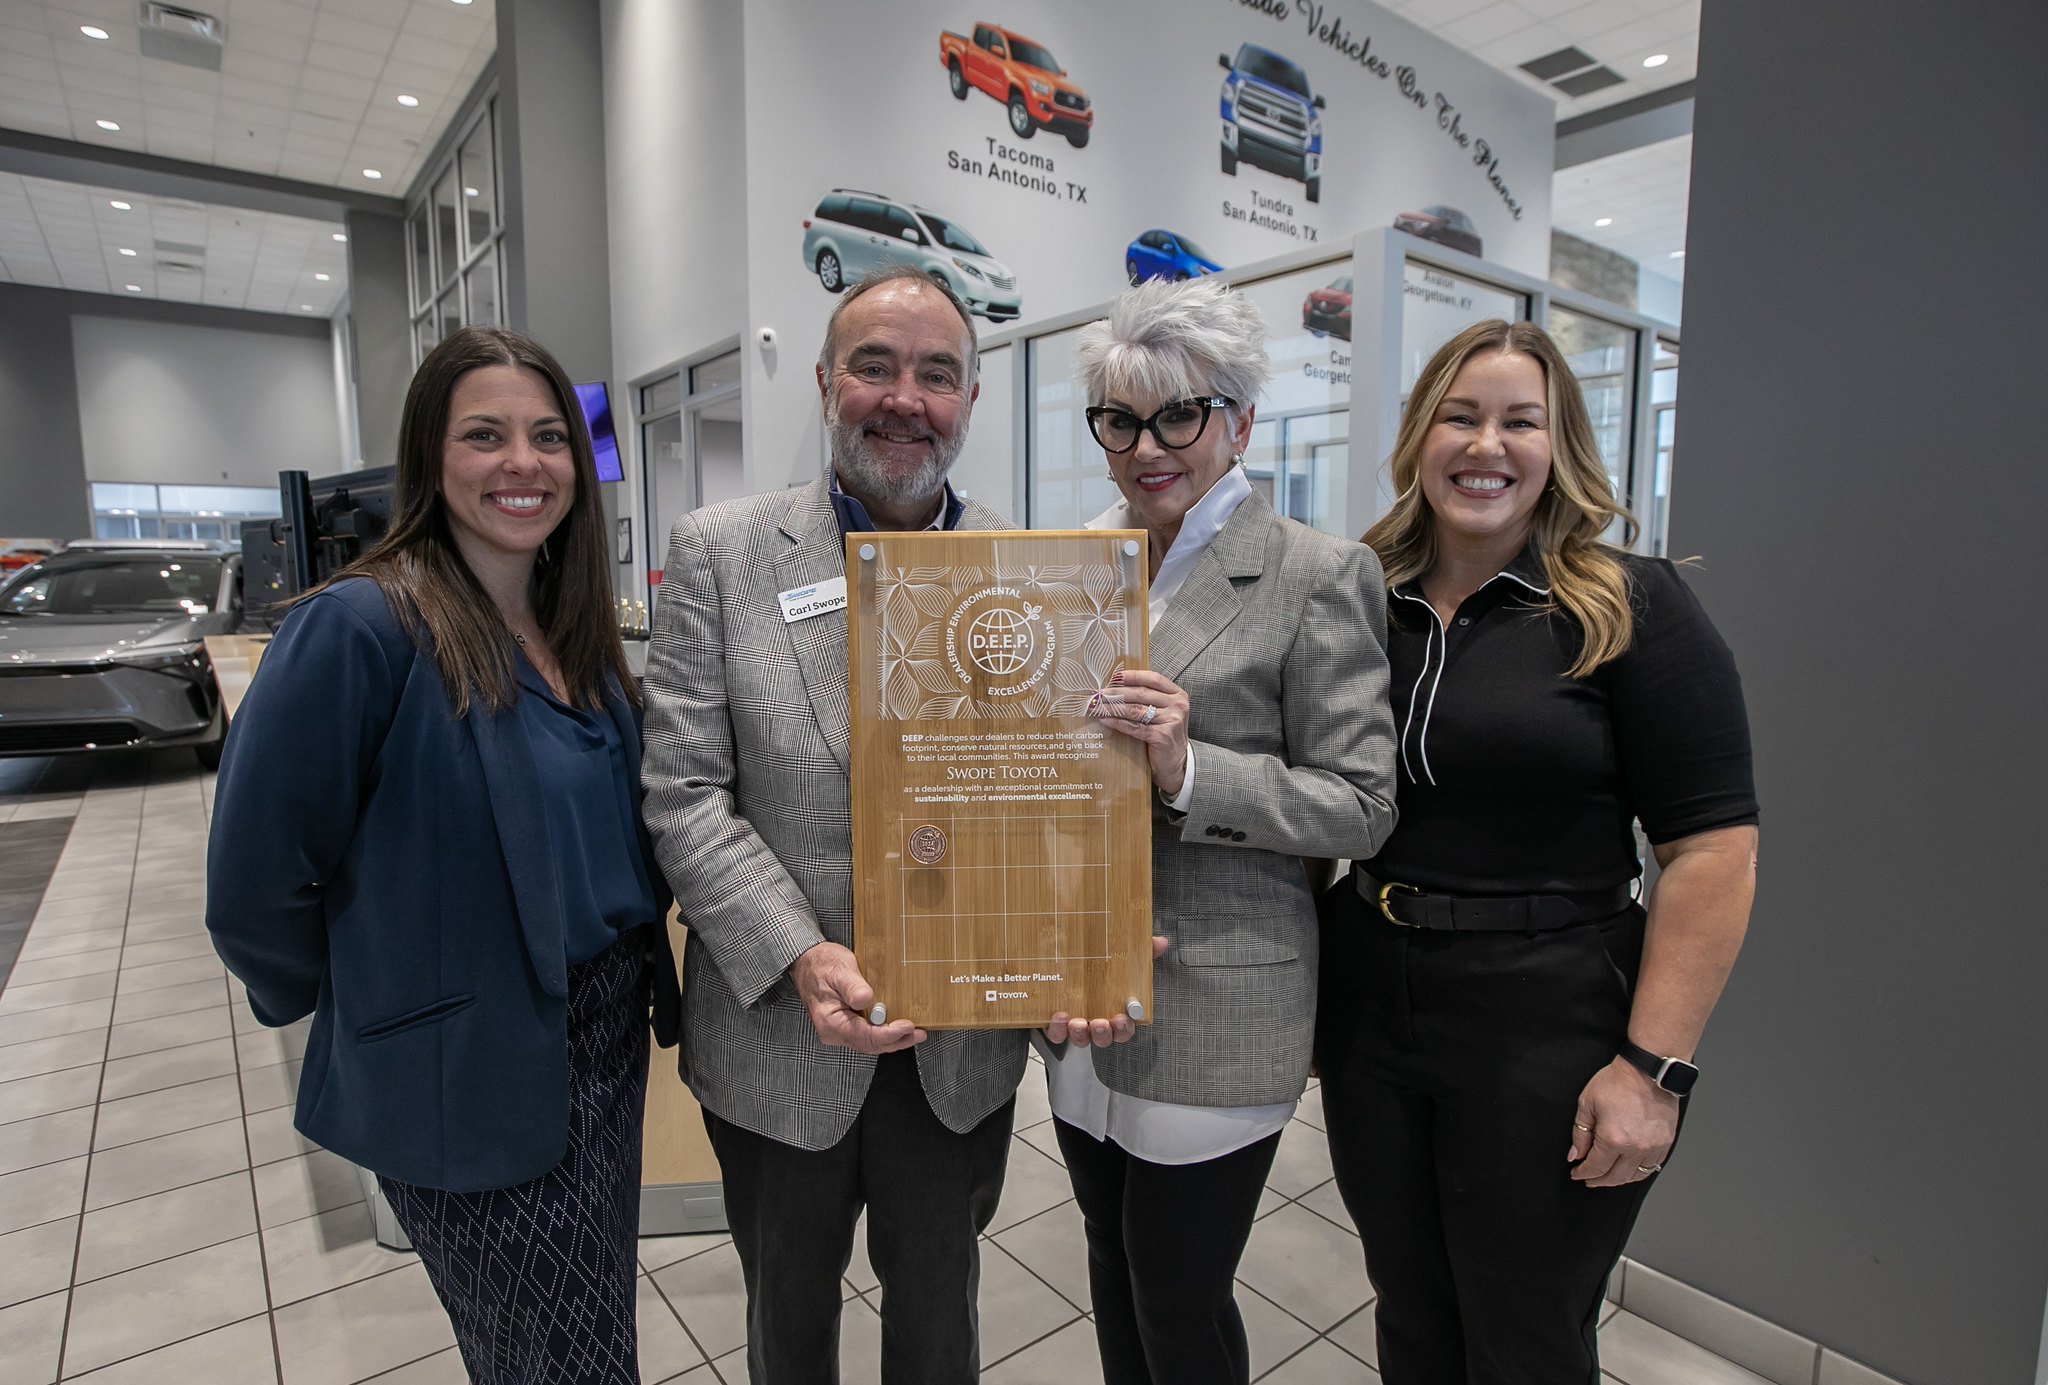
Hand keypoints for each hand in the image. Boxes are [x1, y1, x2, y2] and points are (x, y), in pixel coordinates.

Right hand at [790, 941, 925, 1053]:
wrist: (807, 961)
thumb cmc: (821, 964)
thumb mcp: (839, 970)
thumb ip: (852, 987)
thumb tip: (866, 1000)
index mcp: (831, 1022)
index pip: (865, 1036)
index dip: (889, 1034)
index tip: (908, 1026)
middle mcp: (834, 1031)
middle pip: (870, 1044)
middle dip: (896, 1041)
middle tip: (918, 1034)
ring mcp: (840, 1029)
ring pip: (870, 1042)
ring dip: (893, 1039)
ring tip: (914, 1033)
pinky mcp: (846, 1023)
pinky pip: (867, 1034)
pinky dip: (884, 1032)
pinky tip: (898, 1027)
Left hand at [1044, 936, 1167, 1046]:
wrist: (1055, 959)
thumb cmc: (1094, 965)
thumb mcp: (1119, 955)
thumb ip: (1141, 950)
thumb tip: (1158, 943)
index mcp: (1113, 1009)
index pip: (1124, 1027)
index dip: (1124, 1027)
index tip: (1123, 1018)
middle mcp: (1095, 1019)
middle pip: (1104, 1037)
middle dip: (1104, 1034)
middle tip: (1101, 1023)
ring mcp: (1074, 1023)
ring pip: (1080, 1038)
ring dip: (1080, 1034)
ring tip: (1078, 1022)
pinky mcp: (1054, 1022)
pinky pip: (1056, 1034)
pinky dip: (1057, 1029)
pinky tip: (1059, 1016)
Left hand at [1089, 670, 1191, 795]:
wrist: (1177, 763)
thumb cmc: (1166, 734)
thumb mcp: (1164, 712)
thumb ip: (1149, 699)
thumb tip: (1117, 687)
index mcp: (1177, 694)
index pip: (1153, 679)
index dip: (1133, 676)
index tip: (1114, 676)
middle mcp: (1177, 705)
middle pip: (1141, 693)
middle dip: (1116, 692)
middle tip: (1098, 693)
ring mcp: (1170, 720)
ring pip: (1135, 709)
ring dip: (1112, 707)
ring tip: (1097, 705)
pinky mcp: (1161, 736)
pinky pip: (1133, 727)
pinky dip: (1116, 722)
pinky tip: (1104, 719)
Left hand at [1568, 1056, 1678, 1186]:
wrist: (1647, 1072)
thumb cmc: (1618, 1082)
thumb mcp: (1587, 1104)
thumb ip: (1580, 1134)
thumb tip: (1575, 1155)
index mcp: (1613, 1140)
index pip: (1595, 1168)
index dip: (1583, 1173)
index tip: (1577, 1173)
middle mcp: (1636, 1148)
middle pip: (1615, 1177)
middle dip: (1599, 1181)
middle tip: (1590, 1180)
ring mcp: (1653, 1148)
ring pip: (1635, 1176)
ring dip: (1619, 1180)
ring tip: (1608, 1177)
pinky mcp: (1665, 1144)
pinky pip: (1652, 1167)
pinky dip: (1638, 1172)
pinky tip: (1629, 1169)